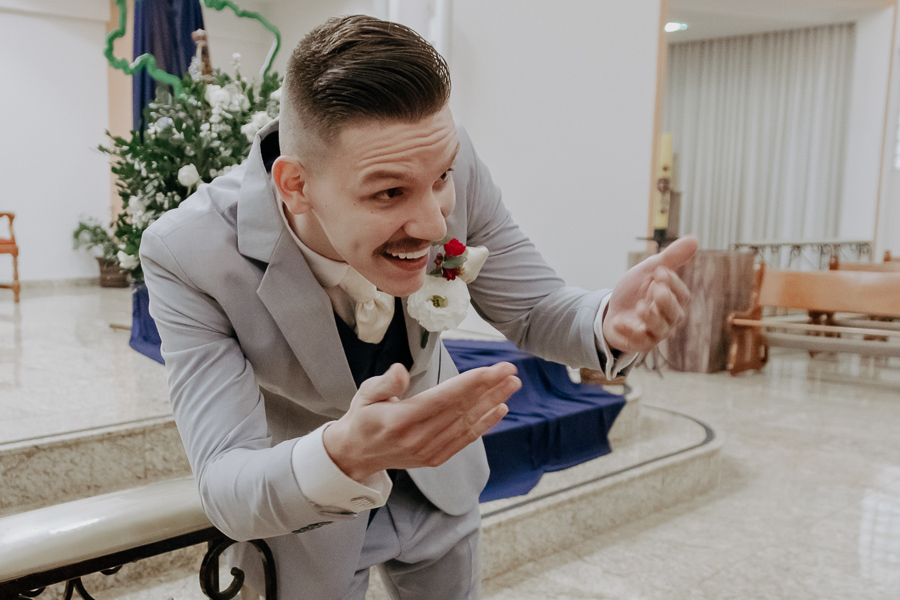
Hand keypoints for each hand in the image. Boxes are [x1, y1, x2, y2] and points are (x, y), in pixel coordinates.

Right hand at [323, 362, 520, 481]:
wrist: (355, 455)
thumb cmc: (363, 418)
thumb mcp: (365, 395)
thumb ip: (384, 384)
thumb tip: (400, 371)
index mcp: (401, 420)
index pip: (444, 398)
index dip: (471, 383)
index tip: (493, 369)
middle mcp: (418, 438)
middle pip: (461, 409)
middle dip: (489, 388)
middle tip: (510, 370)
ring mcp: (429, 450)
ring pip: (467, 423)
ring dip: (492, 402)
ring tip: (512, 385)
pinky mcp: (435, 457)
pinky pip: (465, 439)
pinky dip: (485, 424)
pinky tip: (500, 408)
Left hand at [602, 235, 698, 353]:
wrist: (611, 309)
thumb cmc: (635, 290)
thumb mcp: (649, 270)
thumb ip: (670, 257)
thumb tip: (694, 239)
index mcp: (675, 300)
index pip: (681, 294)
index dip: (672, 283)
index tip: (659, 271)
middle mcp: (669, 319)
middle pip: (675, 314)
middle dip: (666, 301)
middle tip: (655, 288)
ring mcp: (655, 333)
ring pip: (661, 330)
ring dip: (652, 318)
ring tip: (641, 306)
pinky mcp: (639, 344)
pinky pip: (640, 342)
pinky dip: (629, 332)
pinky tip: (618, 322)